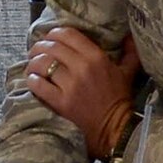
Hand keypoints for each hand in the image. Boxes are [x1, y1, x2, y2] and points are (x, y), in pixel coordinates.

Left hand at [24, 27, 139, 148]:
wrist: (115, 129)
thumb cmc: (119, 99)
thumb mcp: (128, 72)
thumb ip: (130, 52)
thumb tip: (128, 36)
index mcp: (97, 57)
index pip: (67, 34)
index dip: (54, 33)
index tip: (50, 38)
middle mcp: (82, 68)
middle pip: (51, 46)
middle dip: (40, 46)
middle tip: (36, 51)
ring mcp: (70, 85)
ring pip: (42, 63)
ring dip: (33, 62)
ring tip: (33, 65)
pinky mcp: (60, 102)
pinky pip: (38, 84)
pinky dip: (32, 79)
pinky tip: (33, 80)